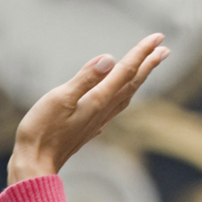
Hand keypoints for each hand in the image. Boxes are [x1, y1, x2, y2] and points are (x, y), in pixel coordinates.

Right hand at [6, 34, 168, 185]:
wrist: (36, 164)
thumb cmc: (42, 131)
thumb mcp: (60, 99)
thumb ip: (85, 79)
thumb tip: (109, 59)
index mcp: (98, 100)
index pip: (126, 71)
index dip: (143, 53)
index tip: (158, 37)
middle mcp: (104, 110)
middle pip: (132, 83)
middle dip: (149, 63)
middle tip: (165, 47)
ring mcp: (99, 120)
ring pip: (127, 94)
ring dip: (140, 77)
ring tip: (149, 65)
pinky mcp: (90, 126)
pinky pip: (116, 105)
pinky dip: (125, 92)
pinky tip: (122, 93)